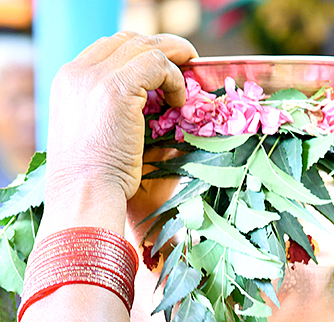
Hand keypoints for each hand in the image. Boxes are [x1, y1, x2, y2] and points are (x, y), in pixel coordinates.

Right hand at [43, 32, 196, 230]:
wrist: (84, 195)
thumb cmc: (92, 182)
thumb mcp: (94, 138)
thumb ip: (109, 113)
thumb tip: (147, 105)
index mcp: (68, 82)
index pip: (107, 50)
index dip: (137, 55)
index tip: (161, 70)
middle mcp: (78, 73)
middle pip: (126, 40)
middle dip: (160, 48)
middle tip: (186, 61)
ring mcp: (96, 77)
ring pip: (144, 47)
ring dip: (173, 59)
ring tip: (192, 75)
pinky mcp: (117, 88)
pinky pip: (157, 64)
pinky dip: (175, 78)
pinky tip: (180, 102)